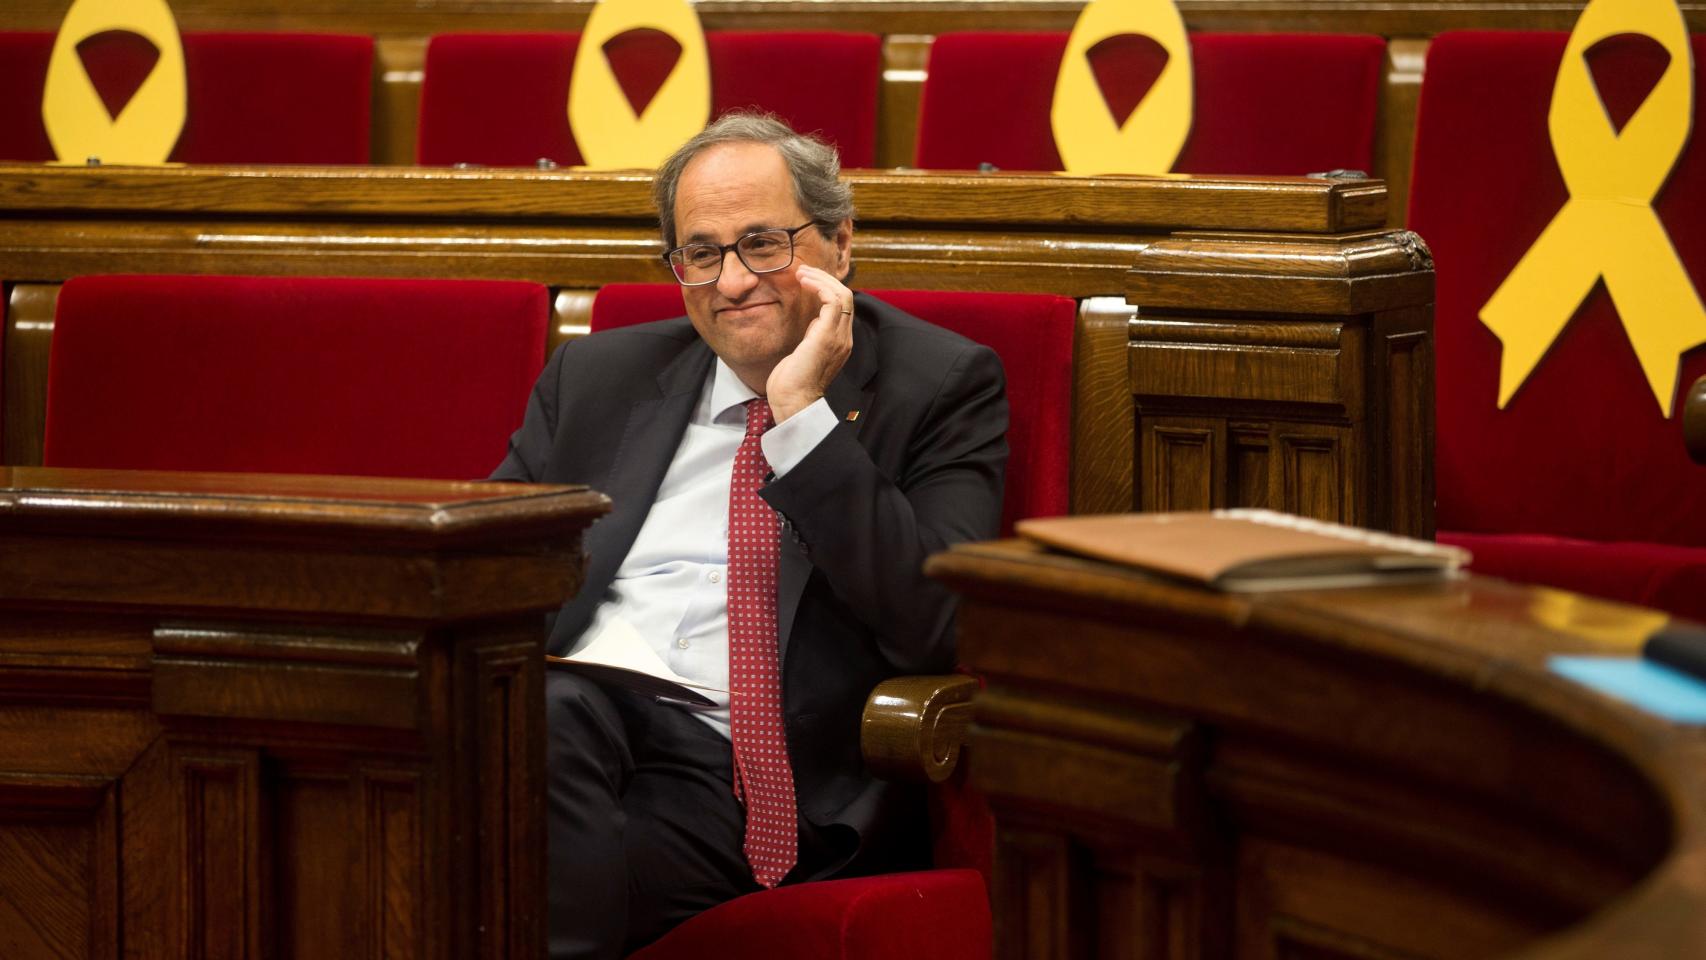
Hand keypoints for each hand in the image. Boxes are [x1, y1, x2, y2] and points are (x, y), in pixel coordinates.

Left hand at [766, 264, 853, 422]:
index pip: (843, 306)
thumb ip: (814, 335)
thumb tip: (814, 319)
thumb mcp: (805, 351)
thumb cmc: (792, 382)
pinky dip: (820, 287)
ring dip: (822, 279)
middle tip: (804, 270)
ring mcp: (838, 337)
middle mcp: (844, 338)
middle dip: (825, 278)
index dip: (826, 288)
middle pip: (846, 296)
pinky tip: (804, 283)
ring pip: (842, 294)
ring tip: (802, 273)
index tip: (807, 279)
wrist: (792, 401)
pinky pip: (833, 301)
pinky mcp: (827, 335)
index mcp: (840, 342)